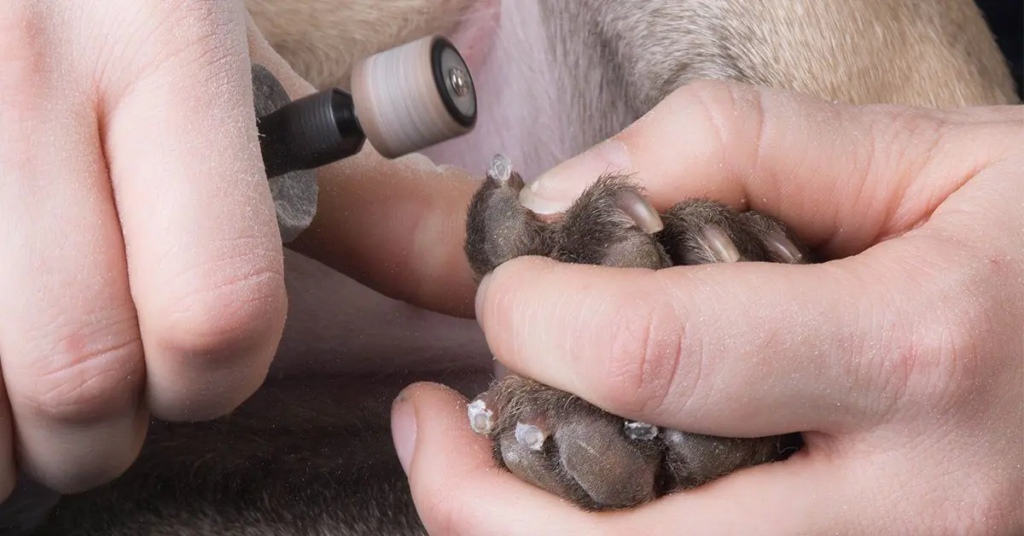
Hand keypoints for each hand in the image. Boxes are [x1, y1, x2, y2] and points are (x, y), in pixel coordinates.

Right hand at [0, 2, 481, 501]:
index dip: (221, 374)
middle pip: (78, 371)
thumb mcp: (231, 49)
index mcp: (163, 41)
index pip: (216, 303)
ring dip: (18, 424)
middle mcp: (29, 75)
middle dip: (109, 429)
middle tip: (118, 396)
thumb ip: (352, 175)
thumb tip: (466, 272)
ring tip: (40, 369)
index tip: (208, 369)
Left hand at [391, 80, 1023, 533]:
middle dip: (477, 500)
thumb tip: (562, 199)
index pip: (649, 354)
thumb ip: (728, 148)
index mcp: (915, 348)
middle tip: (428, 426)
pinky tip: (591, 501)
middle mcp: (909, 505)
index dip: (531, 320)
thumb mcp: (923, 153)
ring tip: (486, 467)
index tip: (506, 292)